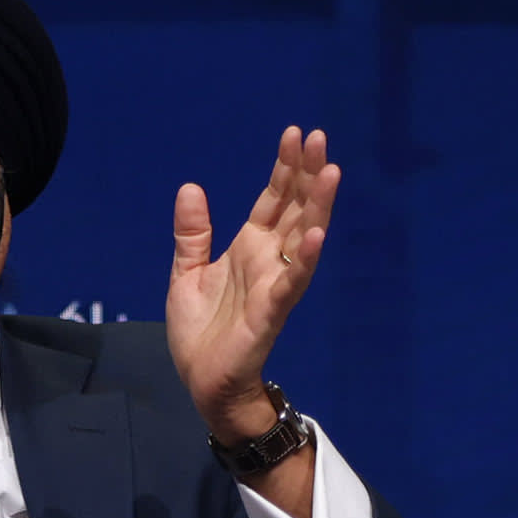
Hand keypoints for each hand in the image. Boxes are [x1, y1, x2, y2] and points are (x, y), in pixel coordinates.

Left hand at [167, 126, 337, 446]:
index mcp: (250, 248)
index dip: (284, 168)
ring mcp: (274, 284)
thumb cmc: (202, 333)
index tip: (295, 133)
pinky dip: (306, 259)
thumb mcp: (186, 273)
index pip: (273, 199)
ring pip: (303, 238)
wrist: (204, 383)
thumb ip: (193, 233)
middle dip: (307, 174)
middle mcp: (269, 260)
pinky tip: (318, 235)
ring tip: (330, 172)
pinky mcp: (271, 312)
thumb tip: (191, 187)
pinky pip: (292, 283)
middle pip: (295, 209)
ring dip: (318, 206)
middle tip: (318, 137)